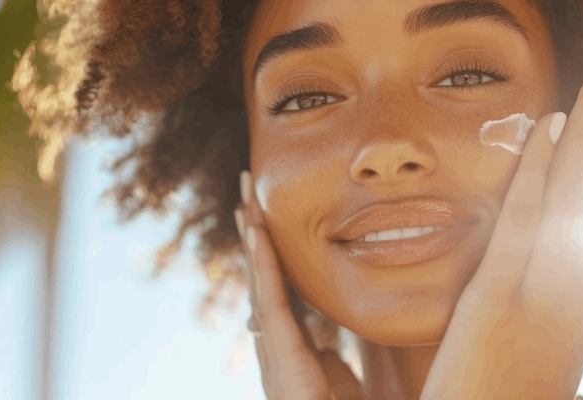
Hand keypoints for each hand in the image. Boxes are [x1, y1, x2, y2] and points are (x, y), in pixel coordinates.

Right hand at [235, 172, 365, 399]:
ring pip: (261, 278)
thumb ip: (328, 359)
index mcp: (289, 344)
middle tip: (246, 189)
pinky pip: (271, 299)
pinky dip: (262, 263)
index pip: (277, 285)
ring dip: (252, 234)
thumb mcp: (337, 383)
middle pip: (262, 274)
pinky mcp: (282, 353)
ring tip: (245, 195)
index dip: (268, 249)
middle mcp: (273, 342)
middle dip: (252, 231)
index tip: (260, 214)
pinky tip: (255, 231)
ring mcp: (273, 347)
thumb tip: (324, 340)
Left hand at [420, 72, 582, 398]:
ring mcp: (542, 298)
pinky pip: (526, 220)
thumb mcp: (530, 351)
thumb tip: (533, 277)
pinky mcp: (501, 301)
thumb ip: (536, 309)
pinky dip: (540, 169)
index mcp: (580, 308)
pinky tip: (549, 129)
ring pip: (570, 201)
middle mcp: (576, 298)